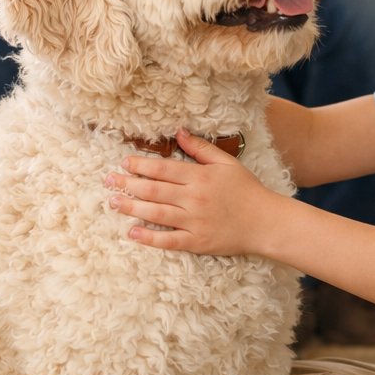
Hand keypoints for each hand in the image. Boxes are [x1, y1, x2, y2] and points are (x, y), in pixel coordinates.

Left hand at [105, 131, 280, 254]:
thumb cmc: (247, 190)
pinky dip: (149, 237)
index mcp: (200, 177)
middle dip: (128, 184)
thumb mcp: (227, 163)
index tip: (124, 162)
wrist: (265, 222)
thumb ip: (201, 148)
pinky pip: (168, 240)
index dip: (141, 165)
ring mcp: (194, 222)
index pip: (163, 169)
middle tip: (109, 181)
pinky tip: (132, 233)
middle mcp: (194, 198)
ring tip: (113, 202)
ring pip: (156, 214)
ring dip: (131, 208)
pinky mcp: (197, 242)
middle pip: (153, 190)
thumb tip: (179, 132)